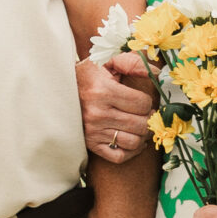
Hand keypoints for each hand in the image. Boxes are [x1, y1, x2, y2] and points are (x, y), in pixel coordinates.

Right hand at [77, 52, 154, 166]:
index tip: (143, 100)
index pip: (142, 104)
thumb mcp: (106, 61)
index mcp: (104, 91)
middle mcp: (98, 114)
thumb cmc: (87, 75)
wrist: (58, 91)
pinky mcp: (91, 144)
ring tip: (140, 126)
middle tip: (146, 114)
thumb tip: (158, 73)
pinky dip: (131, 152)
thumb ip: (133, 63)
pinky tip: (132, 141)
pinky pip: (119, 156)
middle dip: (148, 120)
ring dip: (143, 136)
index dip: (148, 102)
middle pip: (140, 125)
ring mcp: (94, 131)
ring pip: (133, 142)